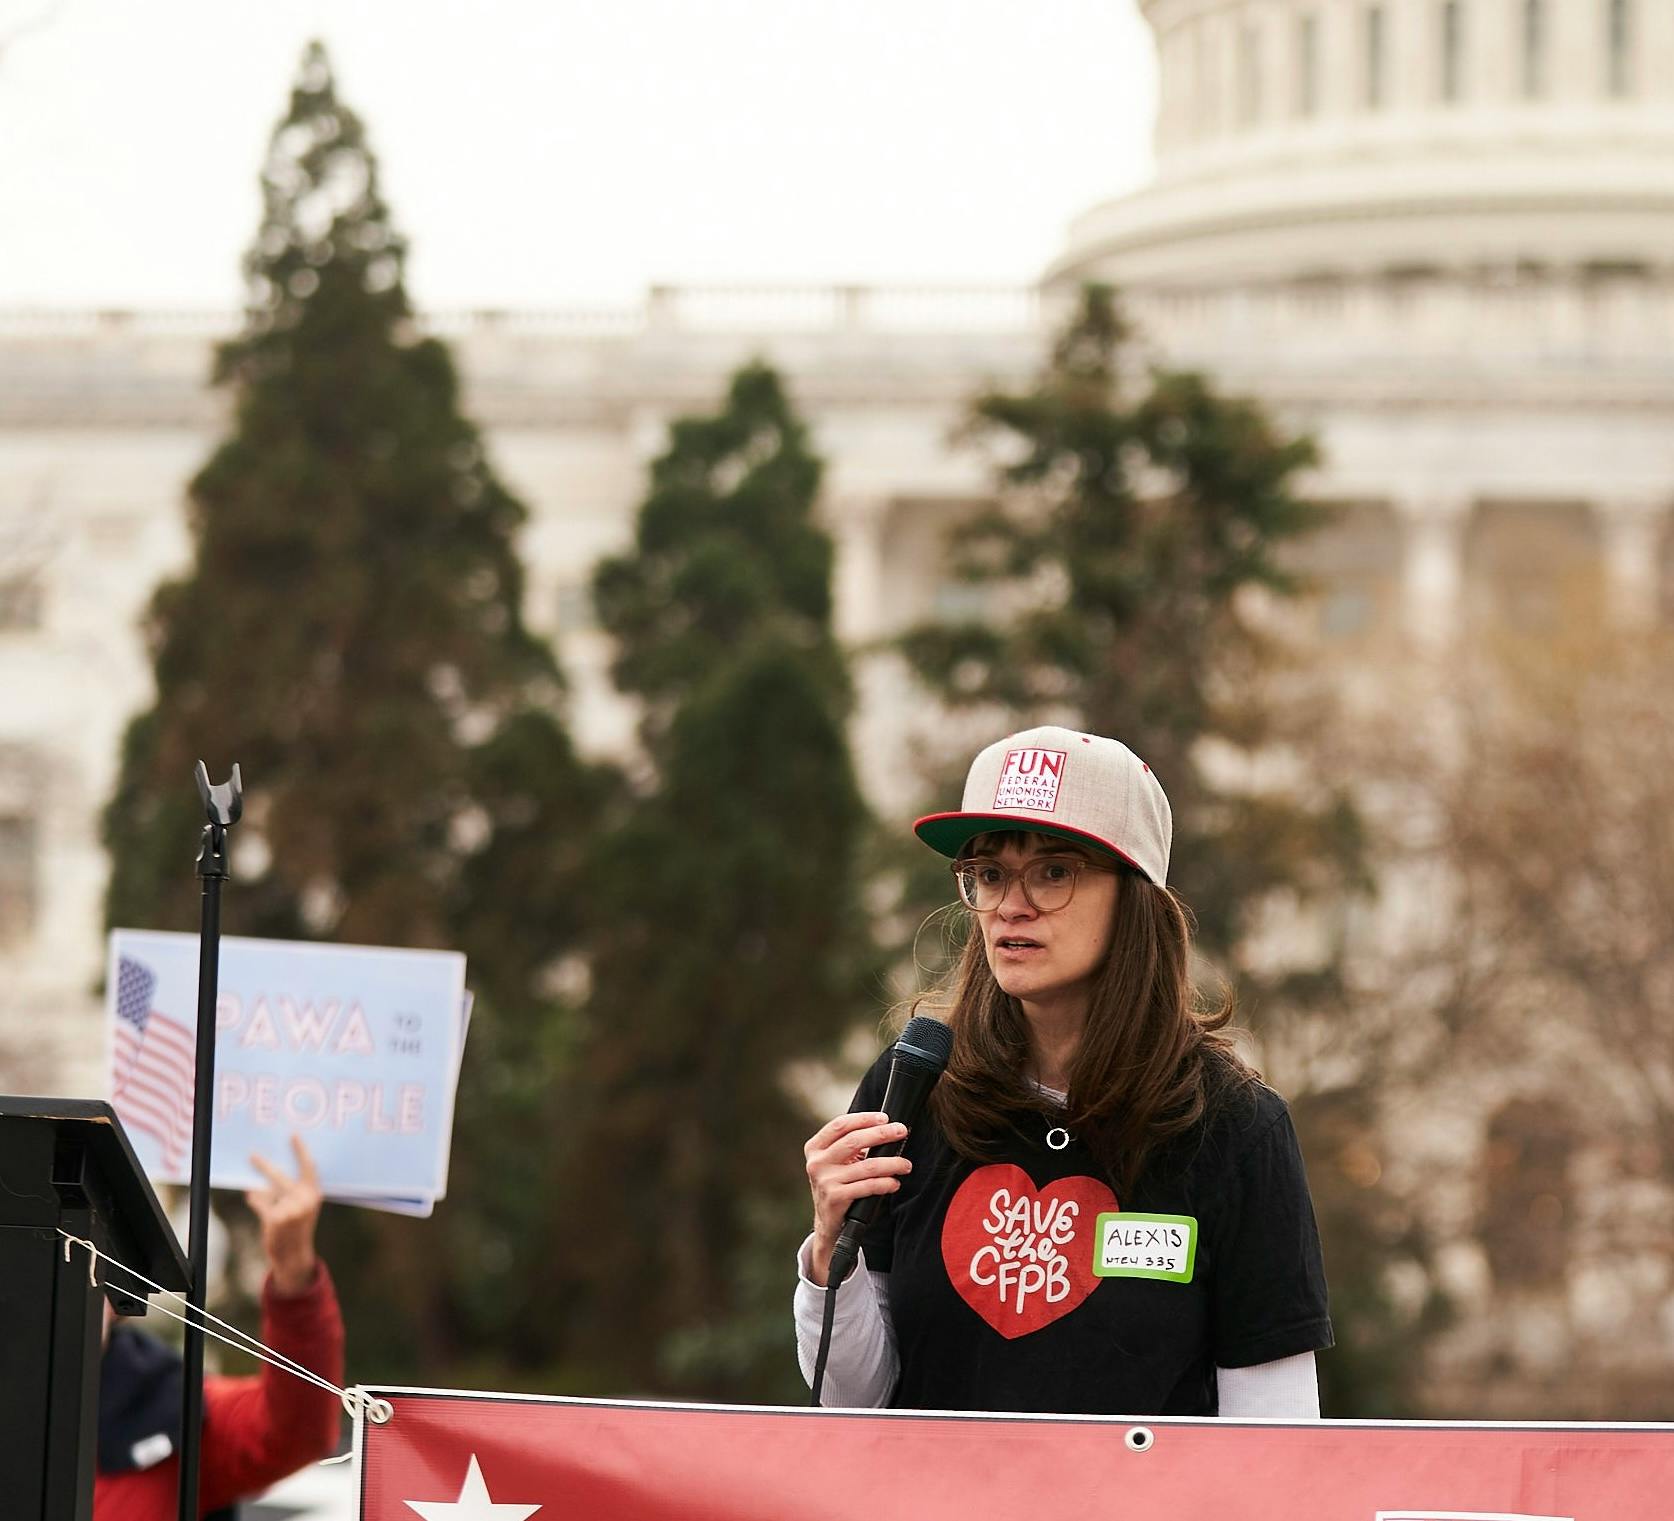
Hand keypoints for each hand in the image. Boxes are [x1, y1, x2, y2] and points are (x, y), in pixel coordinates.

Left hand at [245, 1134, 323, 1296]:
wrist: (295, 1254)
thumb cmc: (297, 1227)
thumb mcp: (304, 1206)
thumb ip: (295, 1190)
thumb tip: (271, 1175)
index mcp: (314, 1193)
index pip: (309, 1167)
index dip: (301, 1150)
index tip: (293, 1135)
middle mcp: (304, 1199)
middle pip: (280, 1177)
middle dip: (264, 1166)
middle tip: (252, 1155)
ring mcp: (290, 1209)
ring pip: (267, 1192)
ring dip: (258, 1191)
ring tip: (253, 1189)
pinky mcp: (276, 1218)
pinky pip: (260, 1203)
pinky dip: (255, 1200)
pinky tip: (252, 1197)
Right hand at [803, 1110, 910, 1285]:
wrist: (828, 1223)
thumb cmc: (838, 1186)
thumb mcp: (836, 1163)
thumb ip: (851, 1145)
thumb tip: (885, 1127)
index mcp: (815, 1148)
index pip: (840, 1125)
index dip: (864, 1118)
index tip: (885, 1117)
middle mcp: (817, 1162)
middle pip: (854, 1140)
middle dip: (882, 1134)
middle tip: (901, 1131)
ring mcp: (825, 1180)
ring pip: (867, 1166)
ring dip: (892, 1163)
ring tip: (906, 1164)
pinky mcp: (835, 1198)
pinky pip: (868, 1186)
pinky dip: (886, 1183)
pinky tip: (895, 1183)